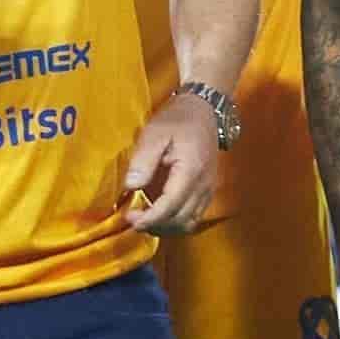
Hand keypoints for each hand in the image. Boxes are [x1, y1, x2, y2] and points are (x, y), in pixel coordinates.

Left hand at [121, 96, 221, 234]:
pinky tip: (158, 212)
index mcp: (191, 170)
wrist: (204, 111)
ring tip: (144, 218)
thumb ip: (143, 160)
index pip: (171, 206)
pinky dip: (174, 221)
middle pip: (181, 221)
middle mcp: (204, 185)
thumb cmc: (177, 120)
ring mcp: (208, 190)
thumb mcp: (154, 133)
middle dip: (155, 226)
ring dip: (165, 227)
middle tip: (132, 218)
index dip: (150, 219)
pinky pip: (193, 217)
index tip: (130, 219)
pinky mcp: (207, 192)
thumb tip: (130, 186)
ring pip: (188, 223)